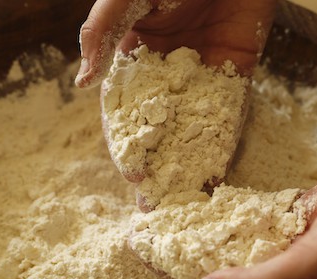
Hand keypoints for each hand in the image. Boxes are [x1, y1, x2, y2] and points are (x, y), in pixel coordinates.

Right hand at [76, 0, 275, 210]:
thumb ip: (99, 35)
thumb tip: (81, 84)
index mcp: (135, 56)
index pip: (126, 110)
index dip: (128, 144)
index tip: (132, 177)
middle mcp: (167, 72)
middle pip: (160, 127)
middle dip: (158, 164)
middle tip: (158, 204)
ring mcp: (203, 74)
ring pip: (194, 126)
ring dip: (189, 163)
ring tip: (187, 202)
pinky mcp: (236, 71)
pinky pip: (229, 112)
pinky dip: (224, 142)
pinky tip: (218, 174)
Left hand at [150, 112, 316, 278]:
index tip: (151, 265)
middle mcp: (303, 278)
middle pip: (236, 274)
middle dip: (194, 259)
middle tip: (154, 239)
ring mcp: (310, 242)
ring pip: (250, 242)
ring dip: (215, 234)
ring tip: (175, 220)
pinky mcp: (316, 210)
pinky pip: (271, 213)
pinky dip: (244, 210)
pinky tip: (217, 203)